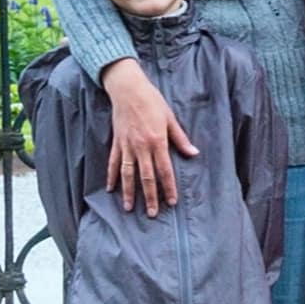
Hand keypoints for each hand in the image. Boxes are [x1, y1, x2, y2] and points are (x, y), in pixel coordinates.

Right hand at [101, 56, 197, 212]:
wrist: (128, 89)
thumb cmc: (152, 101)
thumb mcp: (170, 118)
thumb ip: (181, 138)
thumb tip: (194, 153)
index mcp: (157, 142)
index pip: (164, 170)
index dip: (168, 187)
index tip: (172, 202)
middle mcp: (141, 147)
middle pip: (146, 177)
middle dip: (150, 197)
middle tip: (153, 214)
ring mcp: (127, 146)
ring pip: (127, 174)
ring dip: (129, 192)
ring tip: (129, 208)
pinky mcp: (116, 142)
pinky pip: (113, 163)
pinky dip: (111, 176)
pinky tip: (110, 189)